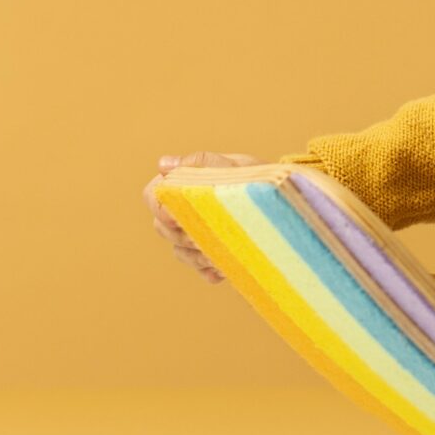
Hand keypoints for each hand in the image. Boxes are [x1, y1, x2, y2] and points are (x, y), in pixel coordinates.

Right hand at [146, 152, 261, 282]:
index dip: (160, 208)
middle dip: (183, 235)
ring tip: (221, 253)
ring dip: (198, 254)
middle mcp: (181, 211)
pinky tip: (222, 271)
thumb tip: (163, 164)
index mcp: (181, 184)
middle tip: (207, 237)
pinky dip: (210, 270)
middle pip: (162, 228)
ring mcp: (193, 233)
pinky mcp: (208, 253)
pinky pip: (200, 267)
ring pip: (180, 250)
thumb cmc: (256, 177)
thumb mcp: (235, 166)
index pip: (153, 195)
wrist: (281, 199)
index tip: (178, 217)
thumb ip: (202, 163)